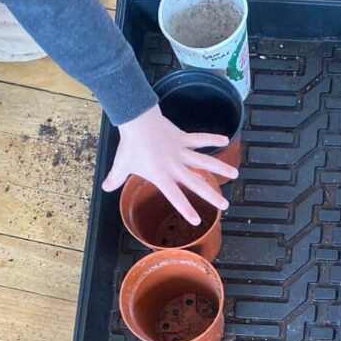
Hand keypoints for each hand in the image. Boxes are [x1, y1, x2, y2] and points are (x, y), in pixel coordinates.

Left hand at [101, 104, 237, 225]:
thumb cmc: (130, 145)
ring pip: (204, 161)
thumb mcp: (121, 164)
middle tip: (225, 205)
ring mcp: (181, 151)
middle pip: (196, 183)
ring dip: (220, 168)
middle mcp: (175, 166)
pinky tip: (225, 140)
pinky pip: (200, 139)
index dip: (186, 209)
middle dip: (211, 195)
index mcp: (162, 176)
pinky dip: (212, 139)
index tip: (196, 220)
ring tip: (235, 174)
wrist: (136, 119)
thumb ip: (115, 178)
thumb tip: (105, 188)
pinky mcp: (183, 138)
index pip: (175, 196)